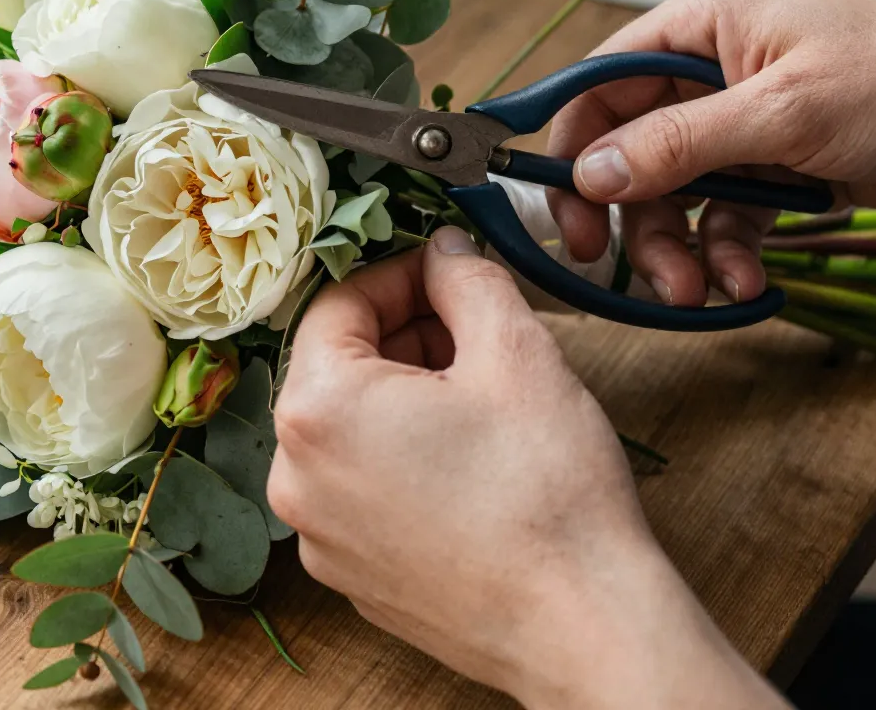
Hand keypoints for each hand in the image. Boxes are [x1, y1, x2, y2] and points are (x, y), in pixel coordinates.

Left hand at [268, 229, 782, 709]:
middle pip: (338, 366)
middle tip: (478, 332)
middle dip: (406, 335)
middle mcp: (295, 476)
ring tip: (483, 399)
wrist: (579, 624)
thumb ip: (466, 279)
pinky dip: (403, 457)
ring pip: (350, 428)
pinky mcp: (351, 574)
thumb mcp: (515, 350)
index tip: (451, 273)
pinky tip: (470, 461)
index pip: (338, 303)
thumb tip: (444, 252)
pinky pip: (362, 487)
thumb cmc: (546, 491)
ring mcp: (319, 535)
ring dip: (406, 395)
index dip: (402, 274)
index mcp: (316, 409)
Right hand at [548, 0, 875, 308]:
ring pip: (675, 193)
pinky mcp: (779, 166)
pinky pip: (727, 217)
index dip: (570, 147)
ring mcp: (744, 121)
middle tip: (620, 273)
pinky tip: (749, 287)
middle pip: (630, 150)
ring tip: (698, 292)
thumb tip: (587, 173)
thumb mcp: (783, 113)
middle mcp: (710, 68)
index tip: (558, 212)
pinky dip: (729, 254)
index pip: (599, 84)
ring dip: (679, 247)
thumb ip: (680, 144)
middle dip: (630, 216)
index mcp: (699, 24)